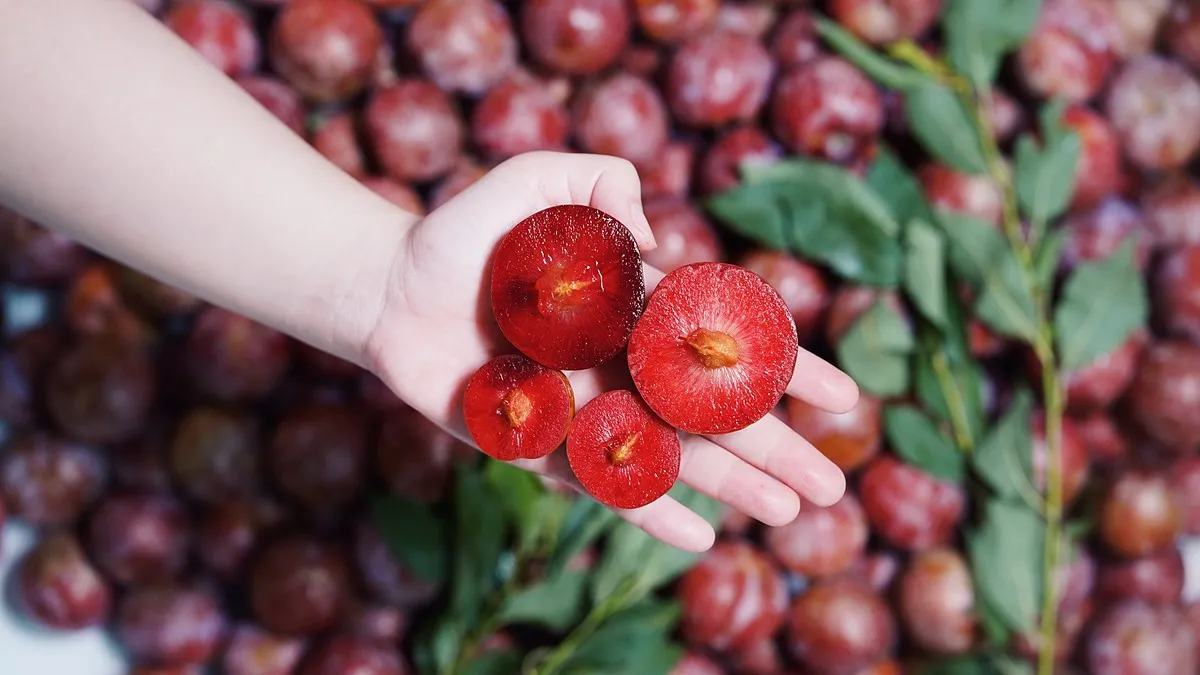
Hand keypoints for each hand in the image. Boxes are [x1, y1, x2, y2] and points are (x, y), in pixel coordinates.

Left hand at [366, 152, 856, 552]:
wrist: (390, 288)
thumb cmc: (465, 232)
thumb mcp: (533, 178)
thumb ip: (597, 181)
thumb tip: (660, 243)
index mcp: (636, 311)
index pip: (726, 342)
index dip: (784, 368)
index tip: (842, 396)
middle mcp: (622, 365)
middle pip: (711, 414)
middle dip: (774, 448)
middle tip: (830, 486)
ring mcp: (586, 408)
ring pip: (670, 456)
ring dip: (729, 486)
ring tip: (788, 513)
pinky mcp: (541, 443)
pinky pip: (600, 482)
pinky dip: (647, 508)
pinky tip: (697, 537)